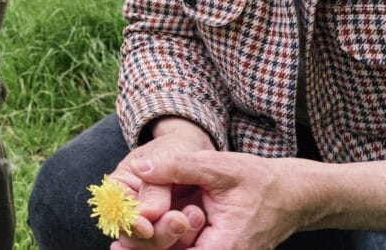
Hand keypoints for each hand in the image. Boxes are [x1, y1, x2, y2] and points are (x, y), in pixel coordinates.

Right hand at [107, 118, 212, 249]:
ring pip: (153, 246)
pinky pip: (174, 248)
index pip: (118, 211)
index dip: (130, 221)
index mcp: (120, 189)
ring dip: (173, 238)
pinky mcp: (171, 236)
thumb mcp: (165, 157)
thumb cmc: (176, 148)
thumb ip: (156, 185)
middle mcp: (131, 211)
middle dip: (158, 233)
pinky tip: (196, 241)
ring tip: (196, 216)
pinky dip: (184, 246)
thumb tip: (147, 212)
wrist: (197, 153)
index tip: (146, 226)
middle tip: (181, 220)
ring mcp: (151, 225)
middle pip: (134, 236)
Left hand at [124, 148, 304, 249]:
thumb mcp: (218, 167)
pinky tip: (143, 231)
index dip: (152, 249)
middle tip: (115, 246)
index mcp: (227, 246)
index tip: (122, 244)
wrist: (292, 194)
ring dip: (155, 246)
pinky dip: (167, 241)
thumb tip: (141, 166)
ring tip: (120, 244)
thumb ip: (178, 167)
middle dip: (149, 249)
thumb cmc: (260, 180)